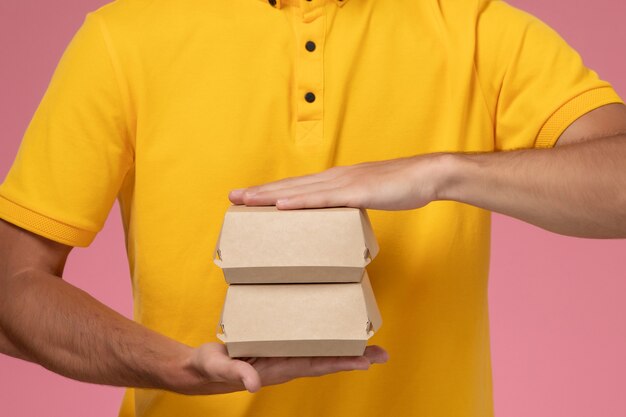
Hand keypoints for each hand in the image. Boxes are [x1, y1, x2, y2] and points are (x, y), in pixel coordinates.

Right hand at [180, 343, 387, 393]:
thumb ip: (236, 372)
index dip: (342, 363)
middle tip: (383, 353)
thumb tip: (254, 383)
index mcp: (278, 368)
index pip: (316, 365)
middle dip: (354, 357)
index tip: (366, 362)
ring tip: (369, 344)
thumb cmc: (211, 367)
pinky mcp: (277, 344)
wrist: (202, 368)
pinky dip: (325, 336)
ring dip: (345, 348)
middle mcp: (286, 362)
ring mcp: (283, 354)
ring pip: (320, 350)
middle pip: (327, 360)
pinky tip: (335, 331)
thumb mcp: (220, 366)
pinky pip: (306, 340)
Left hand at [229, 155, 448, 209]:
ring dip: (270, 196)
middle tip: (232, 198)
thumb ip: (349, 205)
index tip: (248, 197)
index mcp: (335, 181)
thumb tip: (336, 217)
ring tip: (245, 201)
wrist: (425, 176)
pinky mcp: (355, 193)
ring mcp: (342, 184)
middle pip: (290, 187)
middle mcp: (333, 178)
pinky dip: (299, 203)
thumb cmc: (399, 188)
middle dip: (260, 193)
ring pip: (298, 191)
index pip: (296, 187)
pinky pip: (322, 200)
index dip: (271, 192)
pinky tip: (280, 207)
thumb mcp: (367, 197)